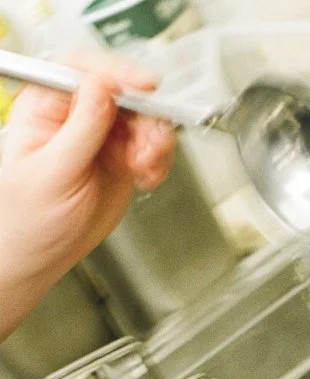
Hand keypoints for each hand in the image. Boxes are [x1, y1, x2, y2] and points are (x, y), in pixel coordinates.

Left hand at [0, 50, 175, 336]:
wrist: (43, 253)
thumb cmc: (30, 217)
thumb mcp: (52, 172)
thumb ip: (80, 130)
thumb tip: (102, 90)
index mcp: (47, 107)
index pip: (83, 72)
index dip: (116, 74)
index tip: (142, 86)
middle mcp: (77, 116)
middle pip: (122, 94)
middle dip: (143, 117)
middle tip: (149, 145)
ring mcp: (102, 137)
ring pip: (142, 120)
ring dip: (153, 143)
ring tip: (146, 168)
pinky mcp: (122, 158)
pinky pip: (151, 148)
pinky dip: (158, 162)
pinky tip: (146, 177)